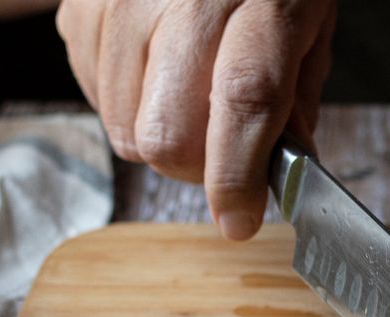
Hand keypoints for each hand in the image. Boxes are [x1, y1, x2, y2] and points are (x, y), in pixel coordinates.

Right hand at [56, 0, 335, 238]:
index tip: (239, 221)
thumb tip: (282, 173)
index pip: (244, 99)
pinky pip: (92, 95)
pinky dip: (124, 106)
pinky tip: (154, 74)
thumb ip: (297, 100)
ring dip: (158, 139)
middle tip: (217, 156)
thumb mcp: (309, 24)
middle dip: (194, 168)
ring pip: (123, 128)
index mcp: (263, 1)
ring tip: (185, 101)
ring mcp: (122, 0)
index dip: (236, 175)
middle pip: (167, 132)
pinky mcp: (80, 6)